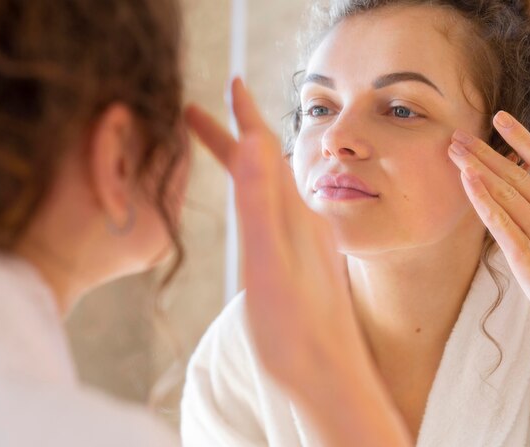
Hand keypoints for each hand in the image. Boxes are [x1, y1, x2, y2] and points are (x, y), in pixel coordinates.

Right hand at [186, 78, 411, 446]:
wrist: (330, 376)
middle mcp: (302, 220)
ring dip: (247, 162)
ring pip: (272, 187)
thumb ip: (262, 204)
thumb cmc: (296, 329)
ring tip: (228, 150)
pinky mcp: (305, 262)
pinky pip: (278, 213)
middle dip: (232, 134)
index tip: (228, 83)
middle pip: (264, 164)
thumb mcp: (269, 264)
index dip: (242, 116)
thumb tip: (258, 141)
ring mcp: (305, 241)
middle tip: (198, 114)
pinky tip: (261, 207)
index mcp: (291, 214)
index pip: (263, 150)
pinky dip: (259, 195)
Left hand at [447, 111, 529, 360]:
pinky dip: (482, 198)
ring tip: (454, 151)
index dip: (521, 139)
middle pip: (518, 175)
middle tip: (458, 135)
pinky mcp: (529, 260)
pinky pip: (500, 222)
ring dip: (476, 168)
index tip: (500, 119)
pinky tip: (466, 179)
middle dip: (485, 152)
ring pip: (506, 193)